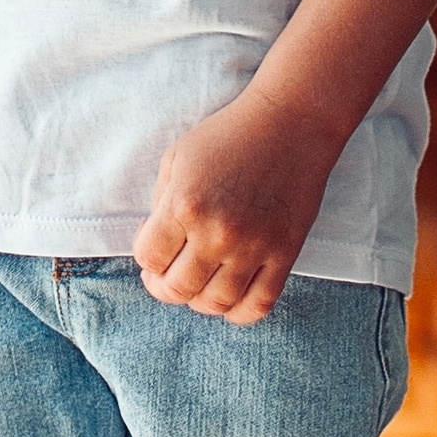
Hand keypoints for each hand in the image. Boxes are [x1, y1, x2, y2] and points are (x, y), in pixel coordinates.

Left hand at [133, 94, 334, 323]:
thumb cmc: (228, 135)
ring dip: (198, 301)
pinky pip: (258, 306)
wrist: (290, 124)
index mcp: (184, 204)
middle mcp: (217, 232)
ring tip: (197, 284)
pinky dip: (237, 312)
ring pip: (215, 304)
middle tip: (166, 275)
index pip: (148, 258)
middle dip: (163, 286)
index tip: (154, 247)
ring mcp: (254, 247)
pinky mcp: (284, 255)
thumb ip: (161, 204)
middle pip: (176, 289)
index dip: (146, 257)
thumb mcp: (177, 158)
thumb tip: (155, 246)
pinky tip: (228, 297)